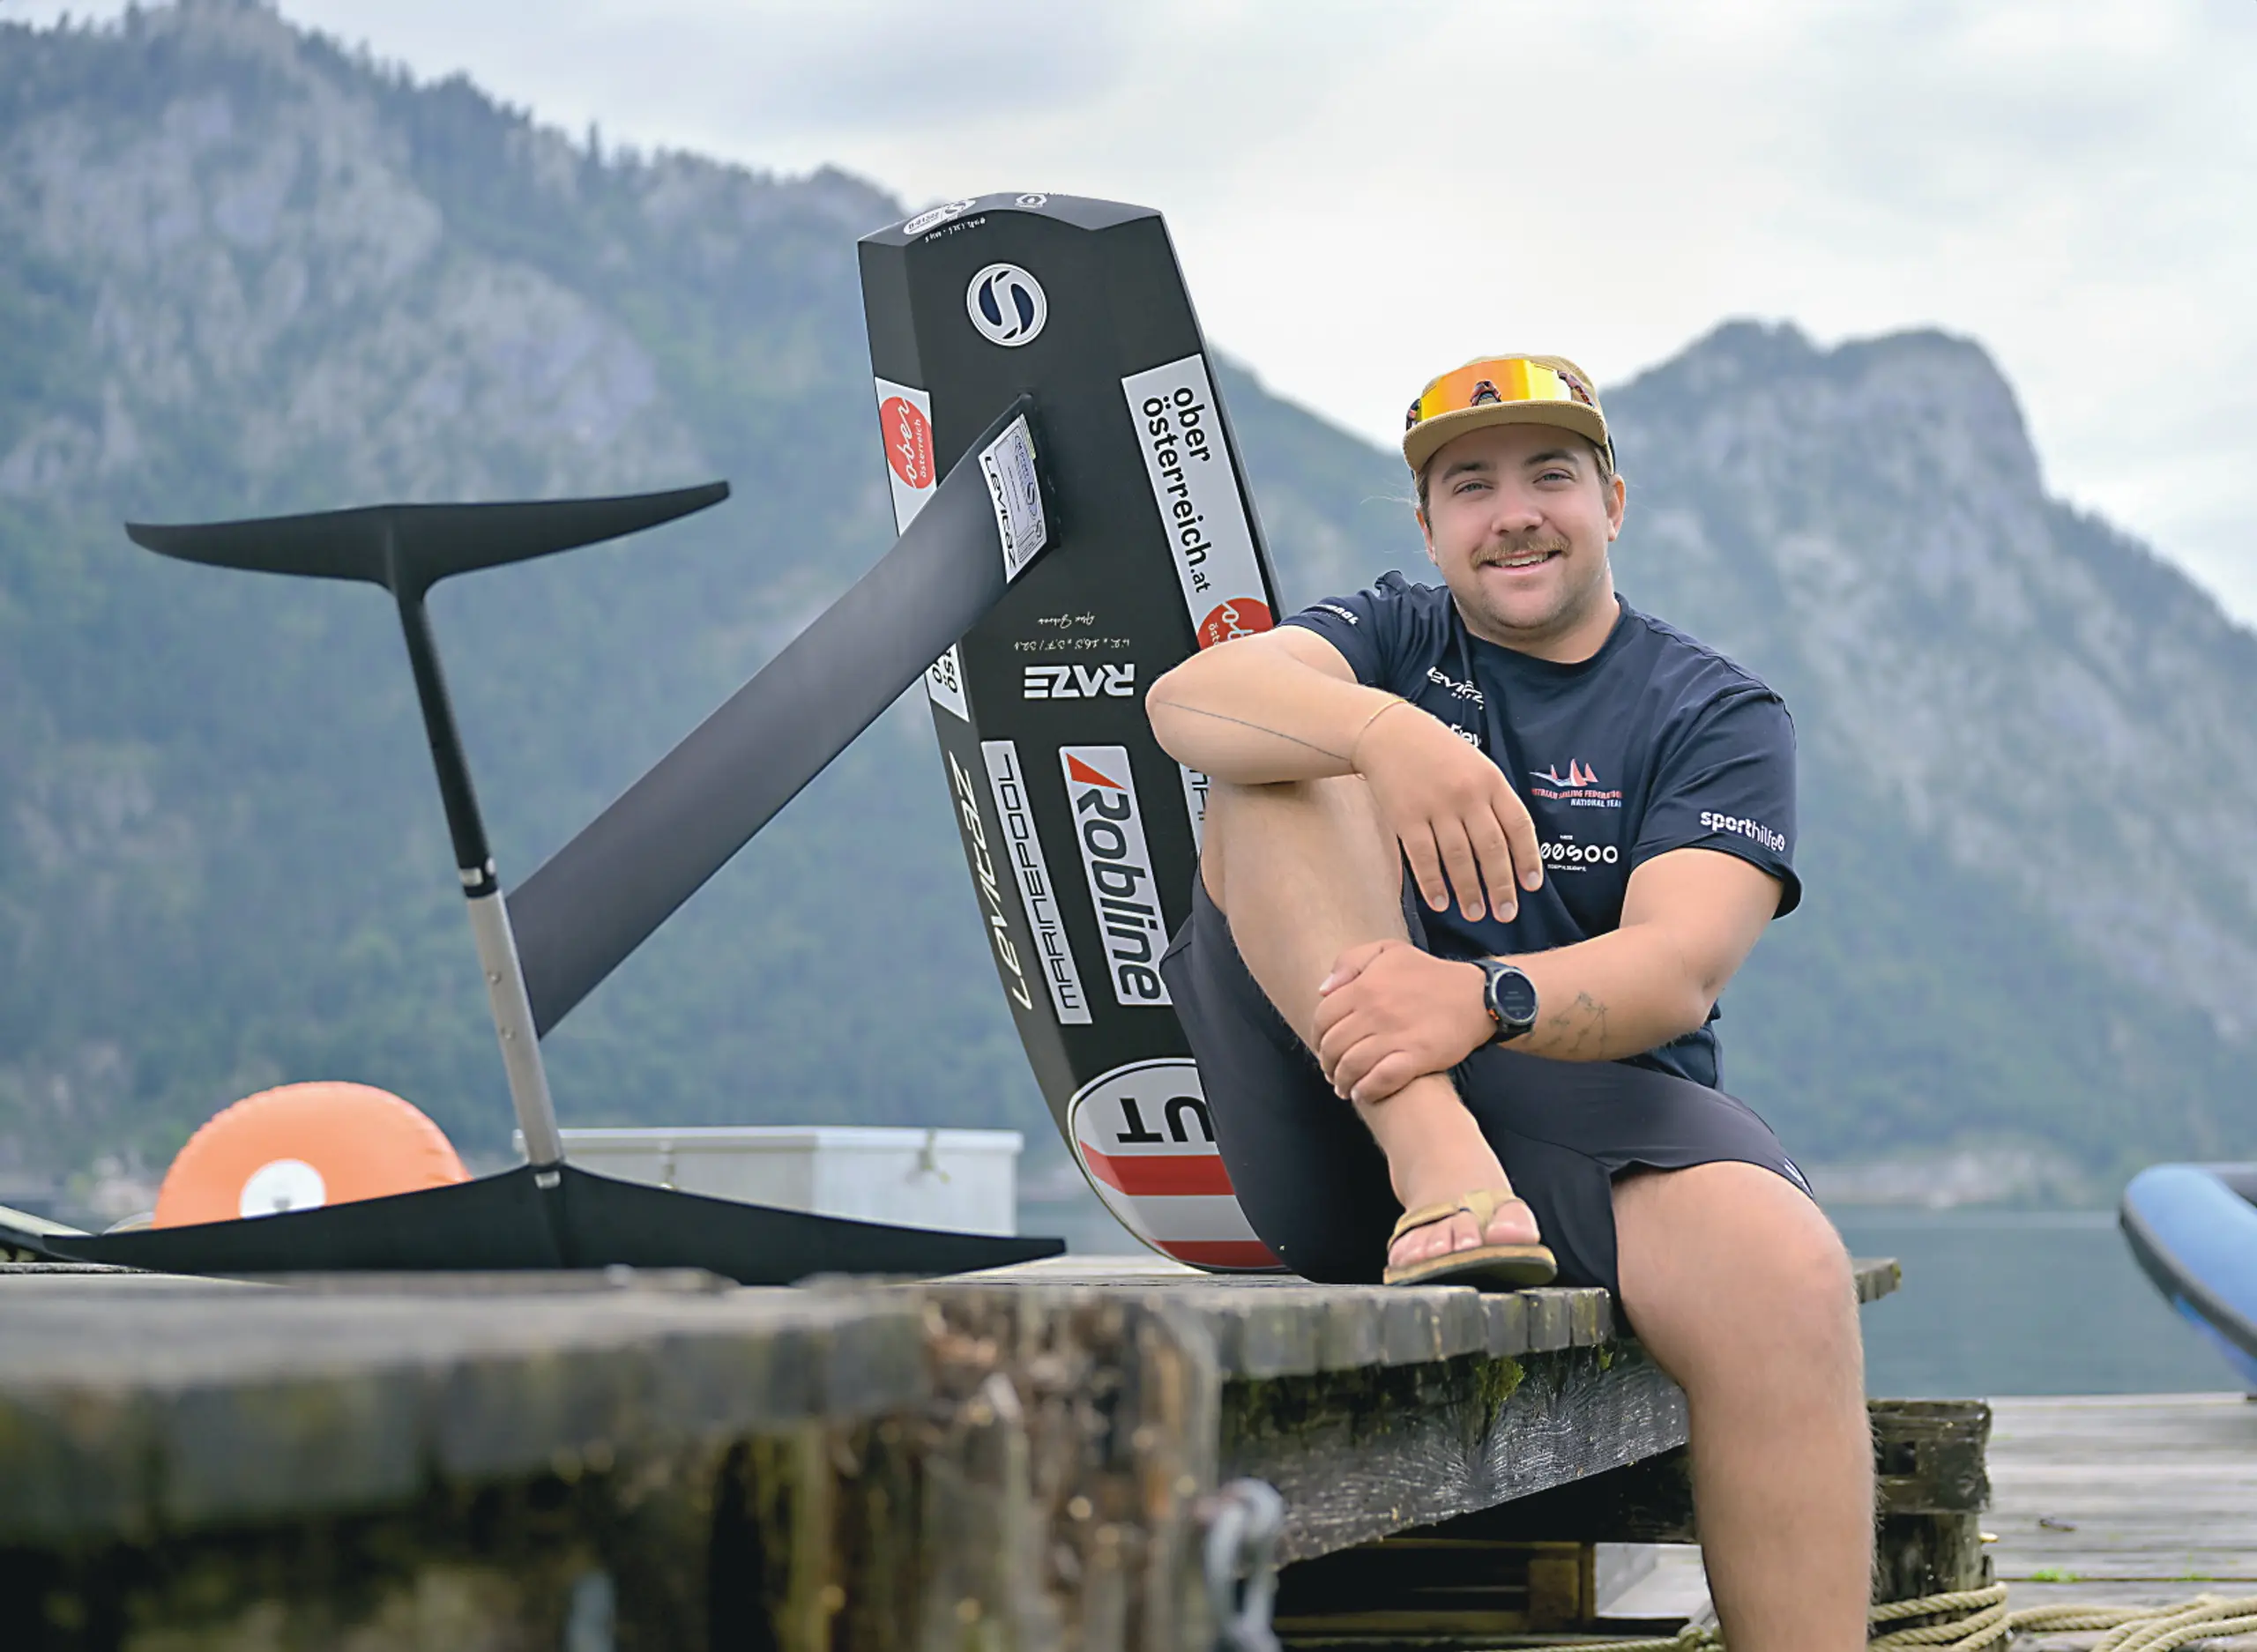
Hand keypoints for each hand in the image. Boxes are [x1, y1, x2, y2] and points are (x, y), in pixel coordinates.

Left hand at [1314, 939, 1493, 1103]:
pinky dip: (1367, 1090)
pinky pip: (1381, 1079)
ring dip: (1342, 1082)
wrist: (1477, 996)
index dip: (1317, 1038)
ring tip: (1344, 1088)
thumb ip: (1350, 962)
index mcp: (1364, 987)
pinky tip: (1363, 1093)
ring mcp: (1395, 1035)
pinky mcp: (1417, 1057)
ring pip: (1352, 1066)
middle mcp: (1375, 1011)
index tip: (1323, 1049)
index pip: (1323, 1019)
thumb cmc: (1429, 974)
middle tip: (1332, 1073)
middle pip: (1333, 1046)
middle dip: (1327, 1064)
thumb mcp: (1388, 951)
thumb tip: (1323, 989)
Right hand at [1352, 700, 1541, 920]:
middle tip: (1505, 913)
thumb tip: (1510, 848)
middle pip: (1491, 848)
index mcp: (1491, 781)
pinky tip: (1441, 901)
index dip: (1528, 859)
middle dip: (1501, 886)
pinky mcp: (1406, 817)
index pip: (1518, 826)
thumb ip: (1493, 800)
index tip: (1531, 886)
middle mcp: (1468, 794)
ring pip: (1458, 858)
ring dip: (1469, 891)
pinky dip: (1433, 883)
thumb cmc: (1438, 753)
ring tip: (1475, 913)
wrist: (1389, 734)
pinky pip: (1423, 858)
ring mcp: (1436, 806)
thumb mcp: (1476, 765)